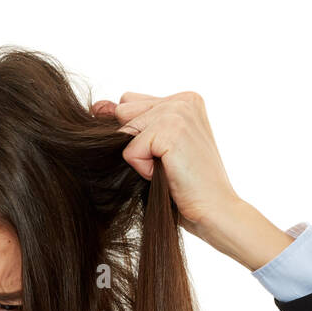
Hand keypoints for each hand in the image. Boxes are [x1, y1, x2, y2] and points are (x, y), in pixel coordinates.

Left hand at [92, 91, 290, 269]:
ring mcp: (178, 112)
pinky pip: (130, 150)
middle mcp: (183, 99)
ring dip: (140, 159)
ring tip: (168, 169)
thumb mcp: (157, 147)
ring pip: (125, 132)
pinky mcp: (170, 131)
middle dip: (135, 144)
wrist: (214, 210)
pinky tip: (169, 175)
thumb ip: (133, 121)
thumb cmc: (186, 186)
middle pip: (123, 113)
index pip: (130, 102)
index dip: (134, 134)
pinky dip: (143, 170)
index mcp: (184, 99)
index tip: (160, 155)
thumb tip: (97, 107)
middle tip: (167, 164)